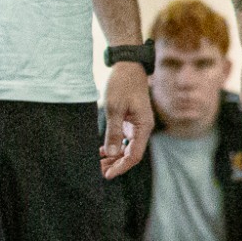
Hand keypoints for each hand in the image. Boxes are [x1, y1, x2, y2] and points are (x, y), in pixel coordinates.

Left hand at [100, 62, 152, 177]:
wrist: (128, 65)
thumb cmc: (122, 84)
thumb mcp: (114, 108)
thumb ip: (114, 132)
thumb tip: (111, 153)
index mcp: (143, 126)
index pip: (134, 155)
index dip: (121, 167)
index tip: (106, 175)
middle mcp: (143, 128)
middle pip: (131, 154)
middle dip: (116, 164)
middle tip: (98, 171)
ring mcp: (137, 125)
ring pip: (128, 148)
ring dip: (114, 157)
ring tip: (99, 163)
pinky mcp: (131, 121)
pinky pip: (125, 139)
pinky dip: (115, 146)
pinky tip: (103, 151)